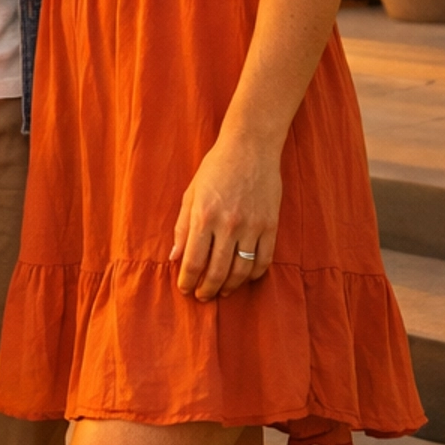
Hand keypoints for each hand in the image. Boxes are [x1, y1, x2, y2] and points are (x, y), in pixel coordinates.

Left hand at [171, 133, 281, 299]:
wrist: (251, 147)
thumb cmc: (216, 168)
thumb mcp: (191, 193)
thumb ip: (182, 227)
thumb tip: (175, 257)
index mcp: (204, 216)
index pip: (193, 262)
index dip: (187, 281)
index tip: (184, 289)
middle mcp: (228, 224)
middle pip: (216, 272)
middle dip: (206, 290)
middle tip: (201, 296)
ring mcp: (252, 226)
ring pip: (241, 272)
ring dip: (229, 287)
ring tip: (220, 291)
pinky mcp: (270, 226)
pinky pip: (263, 261)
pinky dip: (253, 276)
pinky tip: (244, 278)